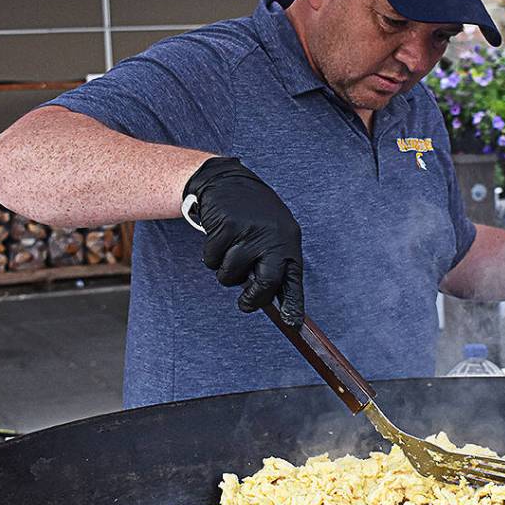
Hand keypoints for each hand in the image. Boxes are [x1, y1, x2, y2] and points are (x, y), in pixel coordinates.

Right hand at [183, 157, 303, 322]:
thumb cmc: (252, 215)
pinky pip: (212, 259)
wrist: (227, 180)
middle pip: (266, 282)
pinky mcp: (226, 227)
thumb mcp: (273, 233)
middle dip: (253, 299)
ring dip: (225, 272)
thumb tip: (272, 298)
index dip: (293, 303)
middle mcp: (273, 237)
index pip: (293, 278)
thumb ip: (273, 261)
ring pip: (232, 274)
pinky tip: (217, 238)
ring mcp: (249, 232)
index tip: (292, 323)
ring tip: (229, 251)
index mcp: (288, 241)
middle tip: (245, 305)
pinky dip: (211, 256)